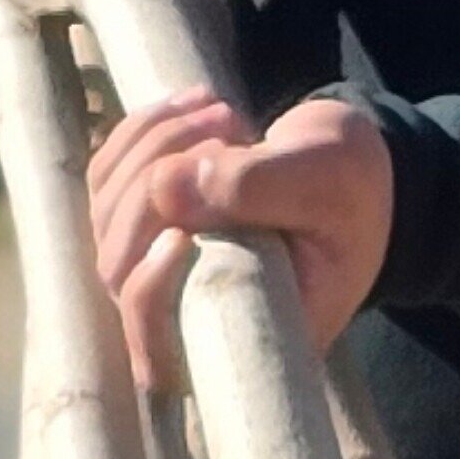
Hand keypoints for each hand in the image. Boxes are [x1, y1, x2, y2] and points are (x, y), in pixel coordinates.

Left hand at [87, 92, 393, 394]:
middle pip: (121, 266)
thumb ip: (255, 185)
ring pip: (107, 214)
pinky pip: (110, 178)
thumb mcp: (328, 178)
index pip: (160, 353)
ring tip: (226, 112)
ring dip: (154, 144)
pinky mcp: (151, 220)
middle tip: (231, 125)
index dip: (148, 297)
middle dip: (157, 181)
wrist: (352, 168)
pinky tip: (194, 105)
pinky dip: (142, 131)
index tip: (181, 235)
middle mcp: (193, 310)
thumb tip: (164, 187)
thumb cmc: (352, 188)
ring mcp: (163, 268)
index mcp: (249, 330)